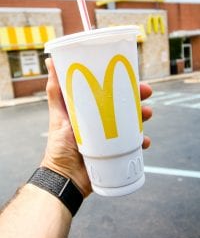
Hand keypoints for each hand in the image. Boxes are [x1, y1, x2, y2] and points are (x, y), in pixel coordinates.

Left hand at [41, 58, 151, 197]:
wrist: (65, 177)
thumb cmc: (58, 146)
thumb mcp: (58, 115)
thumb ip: (55, 91)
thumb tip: (50, 60)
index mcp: (92, 111)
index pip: (110, 93)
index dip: (123, 84)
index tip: (133, 76)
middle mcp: (103, 121)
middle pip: (124, 106)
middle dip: (138, 98)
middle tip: (146, 93)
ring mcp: (111, 137)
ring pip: (132, 123)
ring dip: (143, 117)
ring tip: (147, 115)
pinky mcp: (116, 152)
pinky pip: (133, 145)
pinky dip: (140, 141)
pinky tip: (144, 141)